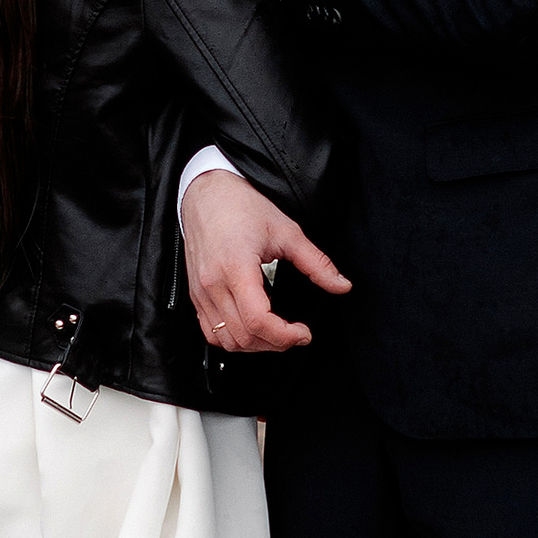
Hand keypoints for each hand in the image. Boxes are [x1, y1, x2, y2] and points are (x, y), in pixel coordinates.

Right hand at [180, 167, 350, 355]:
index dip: (284, 335)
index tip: (303, 332)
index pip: (257, 320)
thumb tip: (341, 285)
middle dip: (276, 343)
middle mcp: (213, 284)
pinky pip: (211, 331)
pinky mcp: (195, 294)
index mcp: (236, 268)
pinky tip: (253, 329)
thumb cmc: (242, 206)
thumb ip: (316, 263)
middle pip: (244, 336)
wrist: (207, 193)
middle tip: (297, 334)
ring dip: (255, 345)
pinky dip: (233, 339)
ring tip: (277, 334)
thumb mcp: (286, 231)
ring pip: (226, 340)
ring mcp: (200, 292)